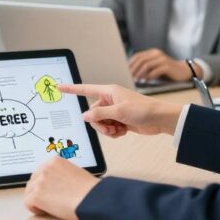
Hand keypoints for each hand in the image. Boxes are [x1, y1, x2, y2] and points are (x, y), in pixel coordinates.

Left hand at [24, 156, 98, 219]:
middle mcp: (45, 168)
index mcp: (55, 161)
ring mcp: (40, 181)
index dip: (44, 184)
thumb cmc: (89, 190)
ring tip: (49, 207)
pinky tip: (45, 211)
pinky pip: (27, 203)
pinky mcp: (37, 195)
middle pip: (33, 181)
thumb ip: (60, 174)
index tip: (49, 192)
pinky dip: (34, 209)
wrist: (92, 199)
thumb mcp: (74, 173)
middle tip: (50, 201)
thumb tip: (54, 183)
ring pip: (28, 192)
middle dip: (39, 192)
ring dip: (36, 200)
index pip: (40, 172)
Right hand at [59, 83, 181, 137]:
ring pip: (100, 123)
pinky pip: (109, 128)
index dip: (72, 89)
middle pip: (93, 113)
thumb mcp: (119, 112)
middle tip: (110, 128)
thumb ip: (100, 114)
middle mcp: (110, 100)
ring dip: (107, 130)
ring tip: (118, 130)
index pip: (86, 89)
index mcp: (109, 92)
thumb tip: (85, 116)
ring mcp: (115, 111)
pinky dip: (114, 132)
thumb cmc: (144, 110)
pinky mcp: (120, 120)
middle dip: (99, 124)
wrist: (160, 119)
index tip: (59, 87)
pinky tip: (123, 131)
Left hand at [128, 49, 193, 81]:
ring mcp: (162, 59)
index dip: (130, 64)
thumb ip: (145, 67)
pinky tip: (145, 81)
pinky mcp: (167, 66)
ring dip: (139, 73)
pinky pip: (155, 70)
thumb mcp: (155, 66)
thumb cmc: (167, 71)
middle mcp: (156, 54)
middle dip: (133, 69)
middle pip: (140, 60)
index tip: (124, 71)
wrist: (184, 71)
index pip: (137, 56)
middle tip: (128, 77)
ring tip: (135, 80)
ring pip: (147, 65)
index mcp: (152, 52)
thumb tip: (131, 73)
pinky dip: (149, 76)